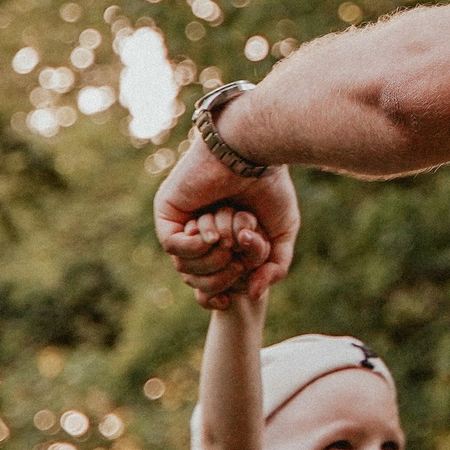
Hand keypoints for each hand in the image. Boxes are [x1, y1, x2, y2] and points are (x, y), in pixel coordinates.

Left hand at [155, 135, 297, 308]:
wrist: (253, 153)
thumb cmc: (271, 187)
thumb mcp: (281, 234)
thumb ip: (275, 267)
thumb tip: (255, 294)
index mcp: (224, 239)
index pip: (213, 280)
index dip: (222, 293)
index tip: (233, 296)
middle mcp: (200, 231)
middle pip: (198, 278)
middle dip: (221, 275)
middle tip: (238, 259)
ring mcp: (182, 221)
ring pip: (184, 265)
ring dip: (211, 258)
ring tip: (228, 238)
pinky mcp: (168, 210)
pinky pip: (173, 245)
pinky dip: (195, 247)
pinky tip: (212, 233)